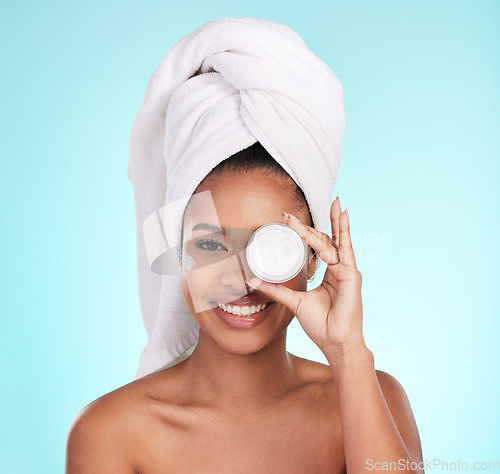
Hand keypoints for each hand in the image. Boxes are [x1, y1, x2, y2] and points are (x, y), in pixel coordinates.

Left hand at [246, 197, 364, 355]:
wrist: (335, 342)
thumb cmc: (321, 324)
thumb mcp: (294, 301)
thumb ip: (276, 290)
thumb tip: (254, 281)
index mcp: (330, 273)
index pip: (320, 245)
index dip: (305, 232)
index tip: (287, 219)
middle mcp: (340, 268)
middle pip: (328, 239)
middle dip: (314, 223)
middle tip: (293, 212)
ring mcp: (348, 271)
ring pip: (335, 241)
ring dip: (332, 220)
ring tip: (333, 202)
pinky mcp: (352, 275)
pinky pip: (345, 250)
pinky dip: (344, 232)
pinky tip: (343, 216)